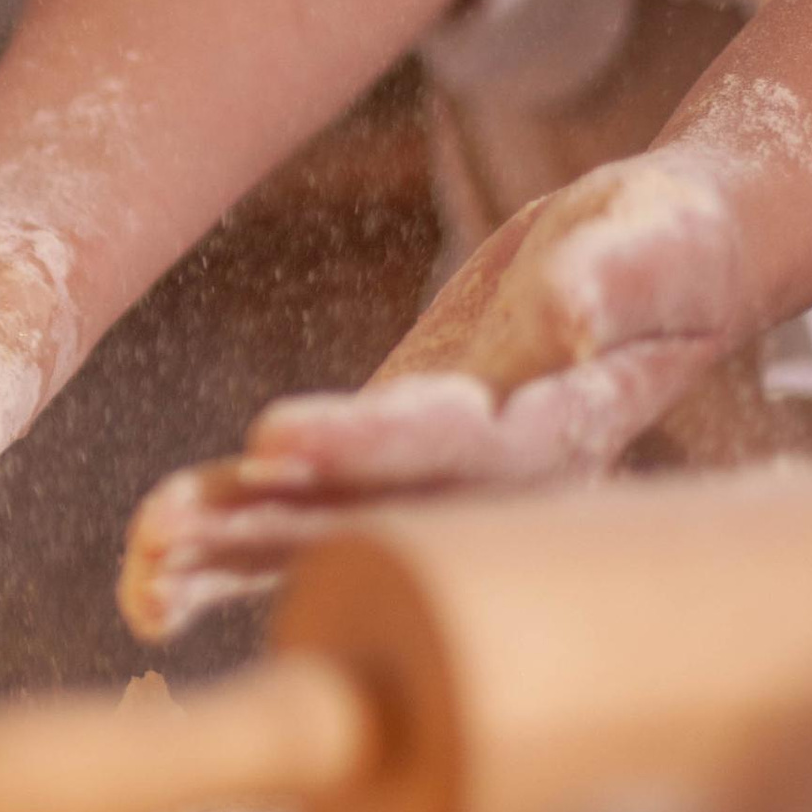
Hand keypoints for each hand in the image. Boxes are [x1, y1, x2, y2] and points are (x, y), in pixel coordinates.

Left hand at [119, 153, 749, 638]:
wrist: (668, 265)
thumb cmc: (670, 244)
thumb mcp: (659, 241)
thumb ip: (619, 277)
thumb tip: (575, 312)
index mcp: (557, 432)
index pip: (452, 447)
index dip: (365, 446)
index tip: (277, 436)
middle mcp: (489, 484)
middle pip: (367, 513)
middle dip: (262, 526)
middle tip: (163, 533)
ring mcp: (433, 482)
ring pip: (322, 529)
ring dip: (227, 548)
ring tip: (140, 567)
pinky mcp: (389, 461)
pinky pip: (303, 509)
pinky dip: (231, 535)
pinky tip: (151, 570)